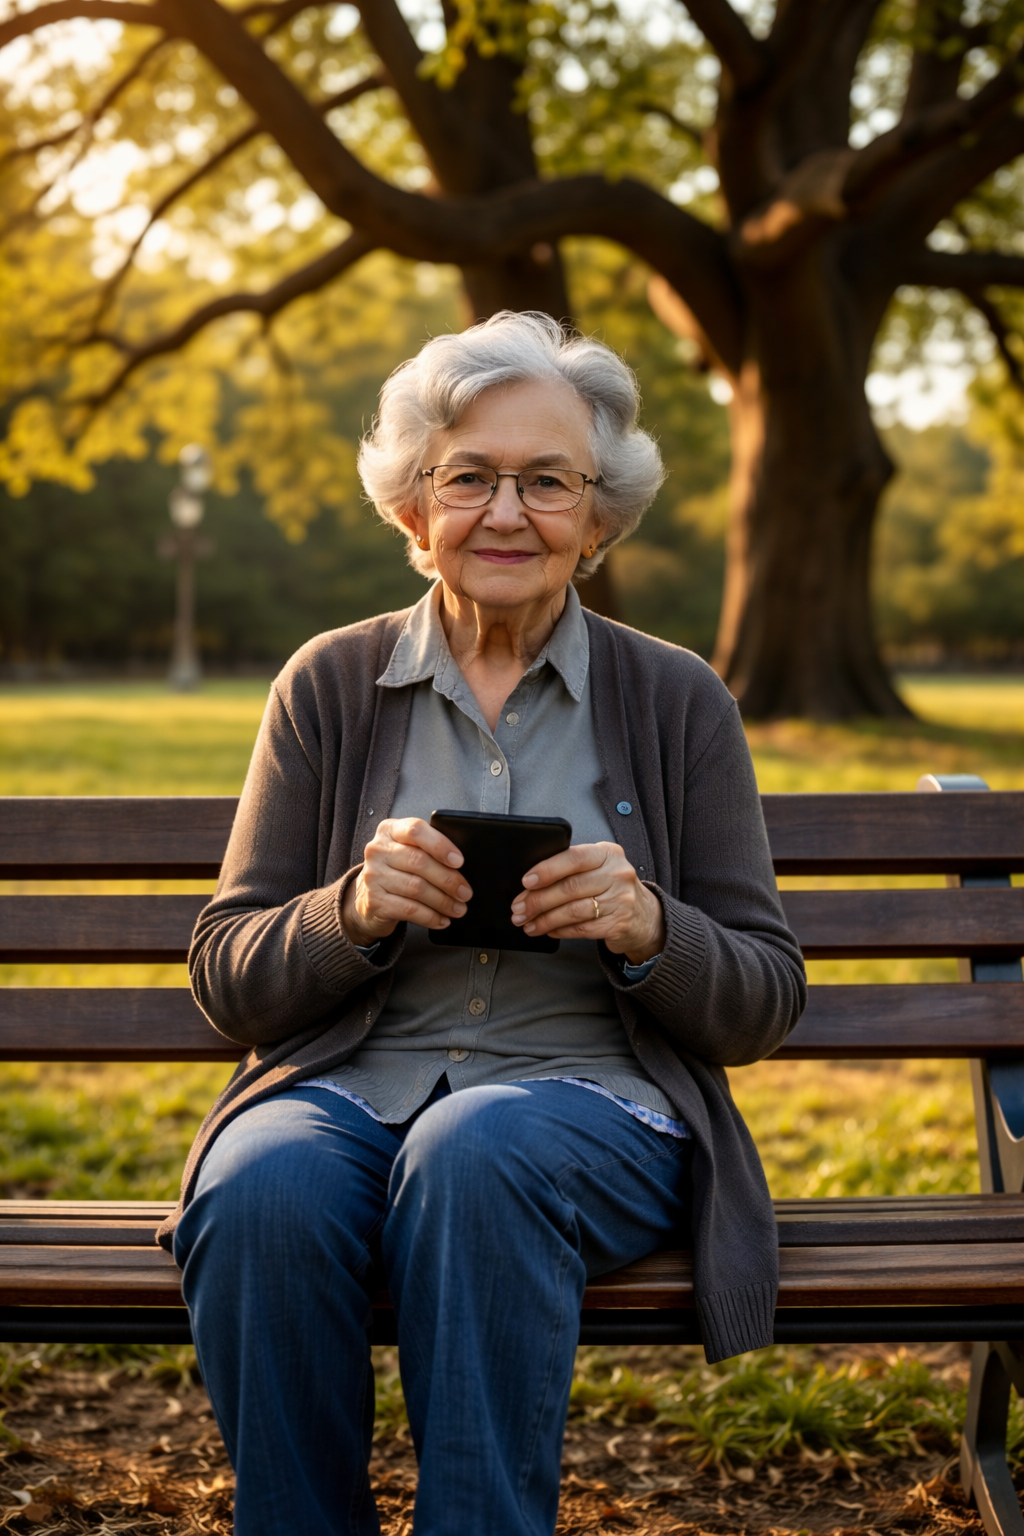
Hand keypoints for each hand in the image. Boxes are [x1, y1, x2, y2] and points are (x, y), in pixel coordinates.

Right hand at [341, 817, 472, 946]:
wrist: (368, 899)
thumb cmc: (397, 871)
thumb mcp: (408, 851)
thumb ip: (428, 849)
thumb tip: (460, 866)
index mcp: (390, 830)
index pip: (415, 830)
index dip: (440, 845)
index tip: (459, 861)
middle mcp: (378, 850)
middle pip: (419, 862)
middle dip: (448, 879)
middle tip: (465, 892)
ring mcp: (374, 876)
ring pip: (416, 888)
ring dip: (443, 901)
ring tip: (458, 908)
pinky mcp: (374, 901)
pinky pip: (409, 909)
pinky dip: (430, 917)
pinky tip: (442, 919)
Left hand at [510, 842, 664, 964]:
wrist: (643, 915)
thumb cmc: (610, 887)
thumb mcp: (598, 868)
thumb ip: (572, 868)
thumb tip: (530, 883)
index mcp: (607, 853)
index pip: (574, 857)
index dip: (547, 869)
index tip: (526, 882)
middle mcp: (617, 874)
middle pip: (570, 888)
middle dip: (538, 900)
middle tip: (519, 909)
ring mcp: (620, 900)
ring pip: (573, 911)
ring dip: (545, 919)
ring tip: (528, 924)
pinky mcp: (618, 924)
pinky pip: (581, 929)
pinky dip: (560, 930)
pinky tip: (548, 930)